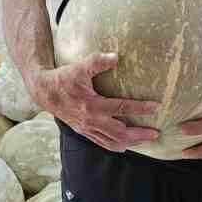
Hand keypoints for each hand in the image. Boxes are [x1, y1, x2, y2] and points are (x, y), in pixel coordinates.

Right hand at [30, 52, 160, 151]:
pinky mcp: (84, 132)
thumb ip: (97, 61)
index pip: (121, 108)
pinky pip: (103, 143)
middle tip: (156, 132)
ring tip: (145, 139)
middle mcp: (91, 121)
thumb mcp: (79, 67)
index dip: (140, 108)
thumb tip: (116, 57)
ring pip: (112, 142)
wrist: (45, 92)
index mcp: (92, 105)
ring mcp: (87, 129)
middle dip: (140, 134)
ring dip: (131, 143)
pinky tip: (127, 143)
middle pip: (120, 133)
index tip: (156, 107)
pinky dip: (117, 145)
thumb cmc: (63, 78)